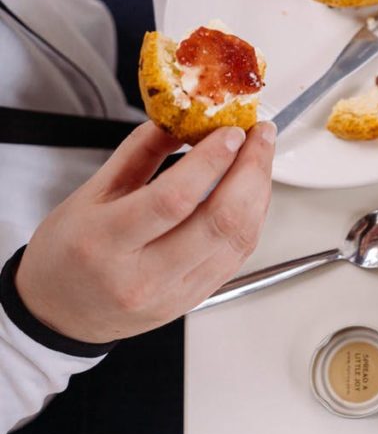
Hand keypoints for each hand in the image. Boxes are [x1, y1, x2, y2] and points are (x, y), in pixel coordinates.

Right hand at [14, 121, 276, 342]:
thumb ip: (137, 153)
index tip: (230, 131)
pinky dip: (254, 218)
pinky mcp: (195, 300)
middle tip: (259, 136)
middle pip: (220, 221)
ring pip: (239, 240)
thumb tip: (180, 119)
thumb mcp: (89, 194)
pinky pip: (238, 255)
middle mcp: (143, 275)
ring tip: (261, 158)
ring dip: (260, 192)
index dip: (211, 161)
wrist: (60, 314)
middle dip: (251, 170)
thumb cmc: (68, 254)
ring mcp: (174, 294)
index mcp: (105, 242)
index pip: (173, 199)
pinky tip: (253, 192)